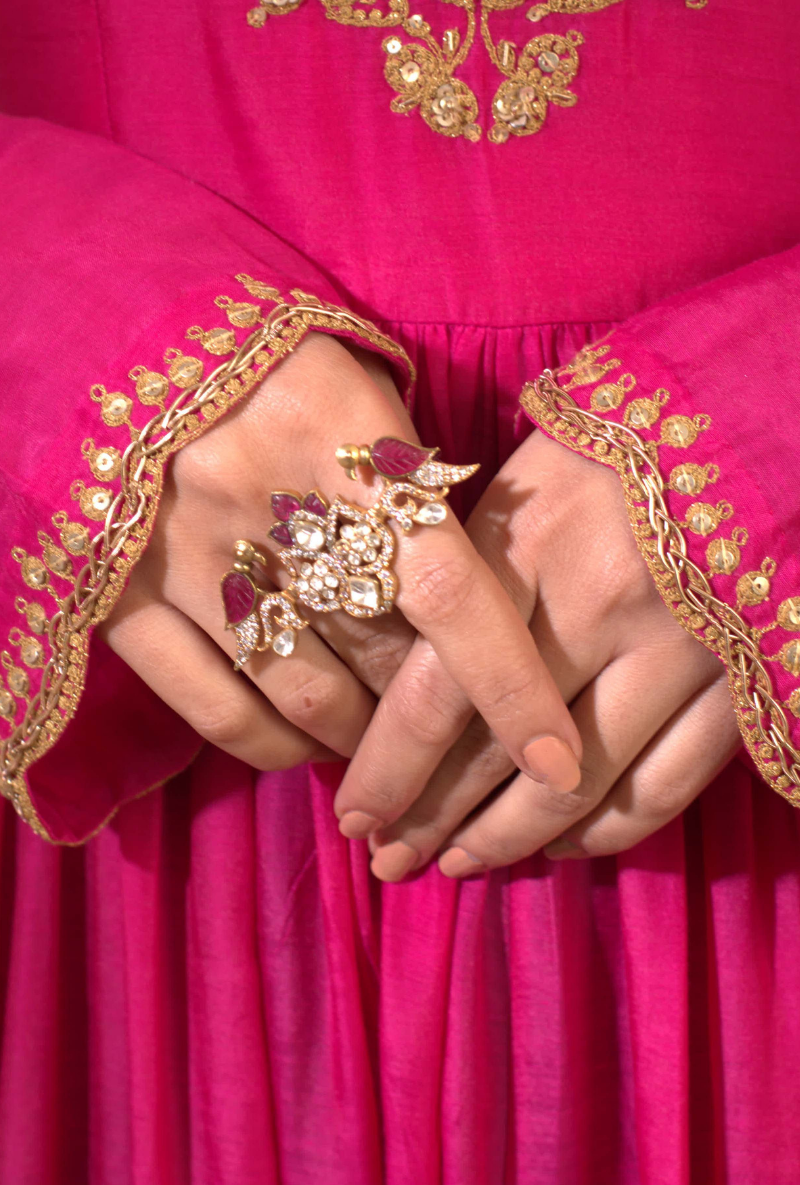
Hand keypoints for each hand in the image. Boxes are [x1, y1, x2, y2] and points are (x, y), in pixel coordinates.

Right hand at [100, 334, 578, 780]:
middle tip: (456, 726)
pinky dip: (276, 746)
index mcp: (339, 435)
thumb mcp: (354, 378)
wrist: (106, 327)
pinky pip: (216, 710)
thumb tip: (465, 576)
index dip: (509, 684)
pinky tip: (305, 744)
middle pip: (382, 656)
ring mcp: (188, 560)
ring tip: (383, 740)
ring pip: (306, 699)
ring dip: (363, 738)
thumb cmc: (262, 351)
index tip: (557, 760)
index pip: (449, 588)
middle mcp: (266, 506)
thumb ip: (410, 472)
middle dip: (431, 709)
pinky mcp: (125, 599)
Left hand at [335, 428, 740, 880]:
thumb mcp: (532, 472)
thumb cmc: (631, 436)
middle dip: (433, 819)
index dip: (388, 769)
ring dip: (510, 839)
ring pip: (577, 785)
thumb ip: (474, 560)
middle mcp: (592, 604)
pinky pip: (664, 785)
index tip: (354, 816)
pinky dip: (607, 829)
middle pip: (493, 751)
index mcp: (523, 544)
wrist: (765, 408)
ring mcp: (676, 647)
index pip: (433, 690)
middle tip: (392, 862)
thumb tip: (404, 647)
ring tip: (461, 865)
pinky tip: (564, 844)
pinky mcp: (741, 676)